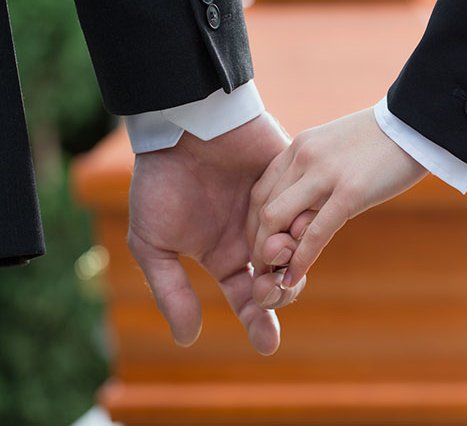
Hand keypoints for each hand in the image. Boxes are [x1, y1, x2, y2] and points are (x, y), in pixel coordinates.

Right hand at [126, 112, 303, 354]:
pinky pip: (308, 209)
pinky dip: (304, 224)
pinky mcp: (292, 180)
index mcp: (225, 254)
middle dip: (280, 293)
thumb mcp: (153, 243)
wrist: (180, 126)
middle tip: (269, 289)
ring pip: (299, 249)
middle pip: (281, 279)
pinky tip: (295, 230)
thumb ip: (171, 290)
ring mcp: (277, 209)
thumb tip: (189, 340)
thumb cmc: (161, 183)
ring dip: (290, 260)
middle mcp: (254, 237)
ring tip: (276, 253)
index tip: (269, 344)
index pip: (249, 296)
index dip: (259, 320)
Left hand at [248, 108, 427, 305]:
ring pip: (277, 220)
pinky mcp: (350, 192)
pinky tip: (293, 279)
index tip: (262, 247)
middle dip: (258, 243)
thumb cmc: (381, 142)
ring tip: (274, 278)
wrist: (415, 124)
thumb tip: (306, 212)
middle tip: (264, 269)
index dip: (254, 225)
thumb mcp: (336, 150)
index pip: (260, 191)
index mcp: (299, 147)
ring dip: (270, 255)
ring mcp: (325, 174)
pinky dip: (299, 261)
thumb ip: (316, 176)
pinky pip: (315, 233)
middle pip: (262, 208)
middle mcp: (303, 157)